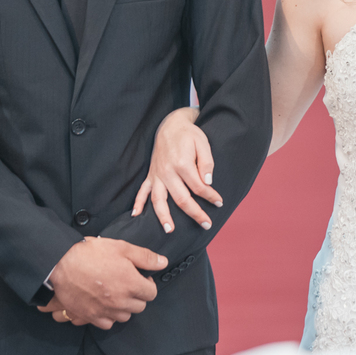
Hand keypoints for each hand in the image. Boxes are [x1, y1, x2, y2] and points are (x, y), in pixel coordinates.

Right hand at [40, 237, 164, 329]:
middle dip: (138, 295)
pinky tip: (105, 304)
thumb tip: (163, 262)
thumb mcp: (121, 248)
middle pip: (140, 306)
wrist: (61, 264)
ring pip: (125, 316)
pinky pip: (108, 323)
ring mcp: (106, 311)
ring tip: (116, 293)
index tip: (140, 277)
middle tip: (128, 283)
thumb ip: (145, 257)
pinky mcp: (91, 316)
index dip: (148, 284)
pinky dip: (109, 316)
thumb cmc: (91, 253)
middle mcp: (120, 301)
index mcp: (130, 284)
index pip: (152, 293)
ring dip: (125, 306)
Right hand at [132, 107, 221, 232]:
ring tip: (170, 230)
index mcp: (182, 164)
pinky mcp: (151, 175)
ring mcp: (157, 174)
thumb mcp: (203, 143)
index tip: (219, 202)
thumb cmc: (189, 134)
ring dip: (164, 216)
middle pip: (181, 198)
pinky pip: (142, 191)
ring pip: (159, 200)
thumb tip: (208, 182)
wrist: (170, 125)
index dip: (211, 196)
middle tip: (207, 225)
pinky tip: (136, 216)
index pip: (199, 187)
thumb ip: (206, 163)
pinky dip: (138, 203)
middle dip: (195, 213)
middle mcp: (167, 172)